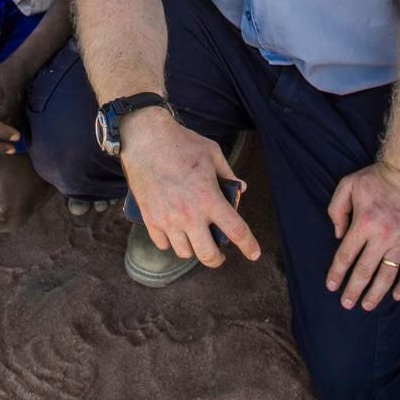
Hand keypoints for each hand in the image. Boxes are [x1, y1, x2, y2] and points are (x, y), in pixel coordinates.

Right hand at [120, 111, 259, 269]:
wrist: (145, 139)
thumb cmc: (181, 143)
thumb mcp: (212, 153)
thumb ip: (228, 173)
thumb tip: (241, 187)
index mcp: (209, 198)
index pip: (236, 230)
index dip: (249, 245)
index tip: (254, 254)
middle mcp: (190, 214)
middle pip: (208, 255)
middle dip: (217, 259)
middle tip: (219, 254)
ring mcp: (168, 219)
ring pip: (185, 253)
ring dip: (193, 249)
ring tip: (195, 240)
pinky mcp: (151, 219)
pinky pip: (163, 244)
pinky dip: (171, 243)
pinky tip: (175, 234)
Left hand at [326, 160, 399, 308]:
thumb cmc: (375, 178)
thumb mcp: (347, 185)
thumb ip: (336, 210)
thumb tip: (338, 235)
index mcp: (363, 222)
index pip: (346, 255)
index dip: (337, 273)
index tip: (331, 287)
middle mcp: (383, 235)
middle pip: (365, 270)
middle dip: (354, 290)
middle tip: (346, 304)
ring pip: (387, 274)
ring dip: (376, 293)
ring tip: (367, 305)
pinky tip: (396, 296)